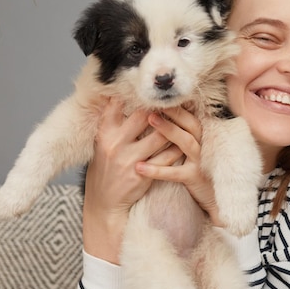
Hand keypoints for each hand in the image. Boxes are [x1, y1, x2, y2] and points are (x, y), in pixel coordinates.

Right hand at [82, 98, 183, 262]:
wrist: (104, 202)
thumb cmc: (105, 167)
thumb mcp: (102, 142)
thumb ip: (111, 120)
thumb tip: (119, 95)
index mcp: (104, 133)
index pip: (118, 106)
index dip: (137, 95)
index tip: (151, 87)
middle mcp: (116, 144)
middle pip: (144, 117)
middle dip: (161, 107)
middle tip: (175, 99)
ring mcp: (130, 160)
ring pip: (161, 136)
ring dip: (175, 126)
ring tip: (186, 117)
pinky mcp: (144, 175)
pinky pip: (168, 157)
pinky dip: (178, 147)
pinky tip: (187, 140)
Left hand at [135, 107, 223, 226]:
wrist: (213, 200)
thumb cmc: (196, 171)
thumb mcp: (191, 151)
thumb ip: (180, 135)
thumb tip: (160, 116)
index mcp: (201, 137)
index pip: (190, 116)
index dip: (176, 105)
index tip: (158, 95)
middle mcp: (203, 146)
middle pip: (190, 124)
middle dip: (173, 112)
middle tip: (153, 101)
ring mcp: (200, 161)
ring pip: (185, 142)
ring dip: (168, 129)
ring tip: (150, 119)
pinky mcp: (194, 178)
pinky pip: (174, 172)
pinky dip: (156, 170)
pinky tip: (139, 167)